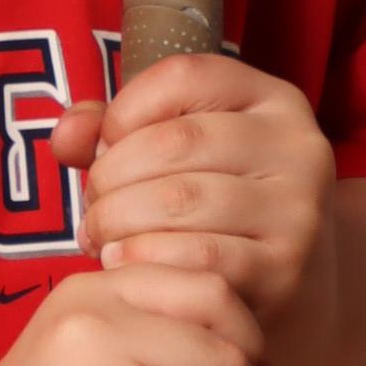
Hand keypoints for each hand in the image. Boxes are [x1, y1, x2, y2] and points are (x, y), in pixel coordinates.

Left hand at [47, 55, 345, 365]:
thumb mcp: (179, 154)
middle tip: (94, 207)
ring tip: (102, 238)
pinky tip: (124, 265)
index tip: (107, 147)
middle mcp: (299, 147)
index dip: (125, 110)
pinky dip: (144, 259)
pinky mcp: (284, 270)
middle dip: (112, 176)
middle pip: (176, 140)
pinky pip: (197, 257)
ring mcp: (298, 210)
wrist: (292, 289)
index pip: (184, 76)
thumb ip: (114, 131)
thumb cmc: (217, 211)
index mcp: (274, 100)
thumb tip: (67, 136)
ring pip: (181, 199)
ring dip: (118, 220)